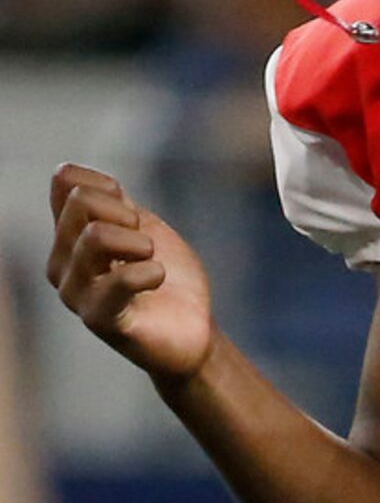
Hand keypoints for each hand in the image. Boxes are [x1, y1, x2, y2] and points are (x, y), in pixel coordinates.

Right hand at [46, 164, 212, 383]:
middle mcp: (62, 263)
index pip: (67, 182)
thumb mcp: (144, 228)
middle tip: (146, 244)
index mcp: (70, 236)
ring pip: (95, 236)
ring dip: (139, 243)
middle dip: (126, 214)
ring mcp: (75, 293)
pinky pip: (119, 280)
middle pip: (81, 202)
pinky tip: (157, 278)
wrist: (194, 329)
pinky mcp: (99, 319)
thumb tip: (70, 173)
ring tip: (152, 261)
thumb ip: (112, 202)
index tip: (131, 212)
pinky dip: (150, 272)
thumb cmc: (170, 279)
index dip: (106, 185)